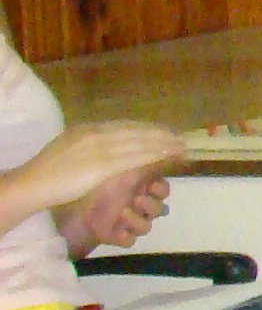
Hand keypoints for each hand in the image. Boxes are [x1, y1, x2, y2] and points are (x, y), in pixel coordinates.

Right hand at [7, 122, 184, 229]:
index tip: (164, 131)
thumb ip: (89, 146)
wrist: (31, 184)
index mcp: (87, 129)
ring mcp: (99, 148)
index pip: (124, 126)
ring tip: (181, 146)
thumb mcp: (70, 150)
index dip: (147, 128)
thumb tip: (107, 146)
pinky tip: (166, 155)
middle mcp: (95, 134)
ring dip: (162, 144)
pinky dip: (153, 155)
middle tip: (180, 137)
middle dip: (160, 134)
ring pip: (139, 143)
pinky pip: (134, 157)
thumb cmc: (48, 173)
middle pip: (136, 131)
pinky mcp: (102, 164)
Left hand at [62, 165, 169, 253]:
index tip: (151, 185)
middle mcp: (134, 202)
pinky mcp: (113, 235)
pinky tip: (116, 230)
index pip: (162, 188)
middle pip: (159, 208)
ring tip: (122, 212)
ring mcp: (124, 220)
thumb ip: (137, 156)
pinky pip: (129, 241)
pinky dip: (125, 236)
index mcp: (137, 184)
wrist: (58, 194)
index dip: (160, 189)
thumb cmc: (86, 174)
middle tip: (136, 199)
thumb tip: (162, 147)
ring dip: (138, 220)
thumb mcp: (111, 162)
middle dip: (150, 205)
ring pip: (146, 226)